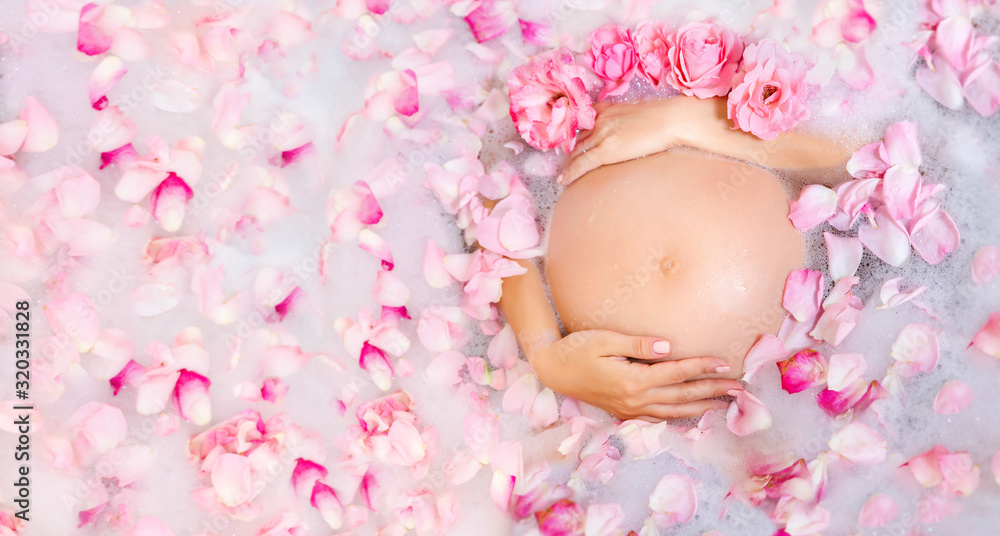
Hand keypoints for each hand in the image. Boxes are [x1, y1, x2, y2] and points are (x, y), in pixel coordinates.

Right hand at [530, 329, 743, 421]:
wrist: (554, 370)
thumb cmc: (577, 349)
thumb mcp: (604, 339)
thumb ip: (637, 343)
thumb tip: (667, 346)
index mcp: (633, 380)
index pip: (677, 372)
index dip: (702, 367)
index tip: (725, 362)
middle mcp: (635, 399)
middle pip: (682, 395)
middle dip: (713, 390)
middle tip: (739, 388)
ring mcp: (630, 409)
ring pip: (674, 411)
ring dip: (702, 406)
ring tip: (725, 403)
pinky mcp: (625, 412)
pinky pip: (659, 418)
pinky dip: (680, 416)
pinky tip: (693, 413)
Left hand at [559, 96, 727, 185]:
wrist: (670, 119)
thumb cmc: (662, 117)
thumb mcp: (637, 112)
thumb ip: (625, 120)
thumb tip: (626, 130)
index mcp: (607, 110)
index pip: (583, 124)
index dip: (572, 136)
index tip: (566, 145)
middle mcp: (600, 120)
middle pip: (577, 138)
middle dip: (566, 151)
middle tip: (559, 162)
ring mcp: (602, 134)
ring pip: (577, 151)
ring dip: (567, 164)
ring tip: (560, 174)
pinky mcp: (607, 149)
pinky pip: (583, 163)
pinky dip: (571, 172)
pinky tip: (563, 181)